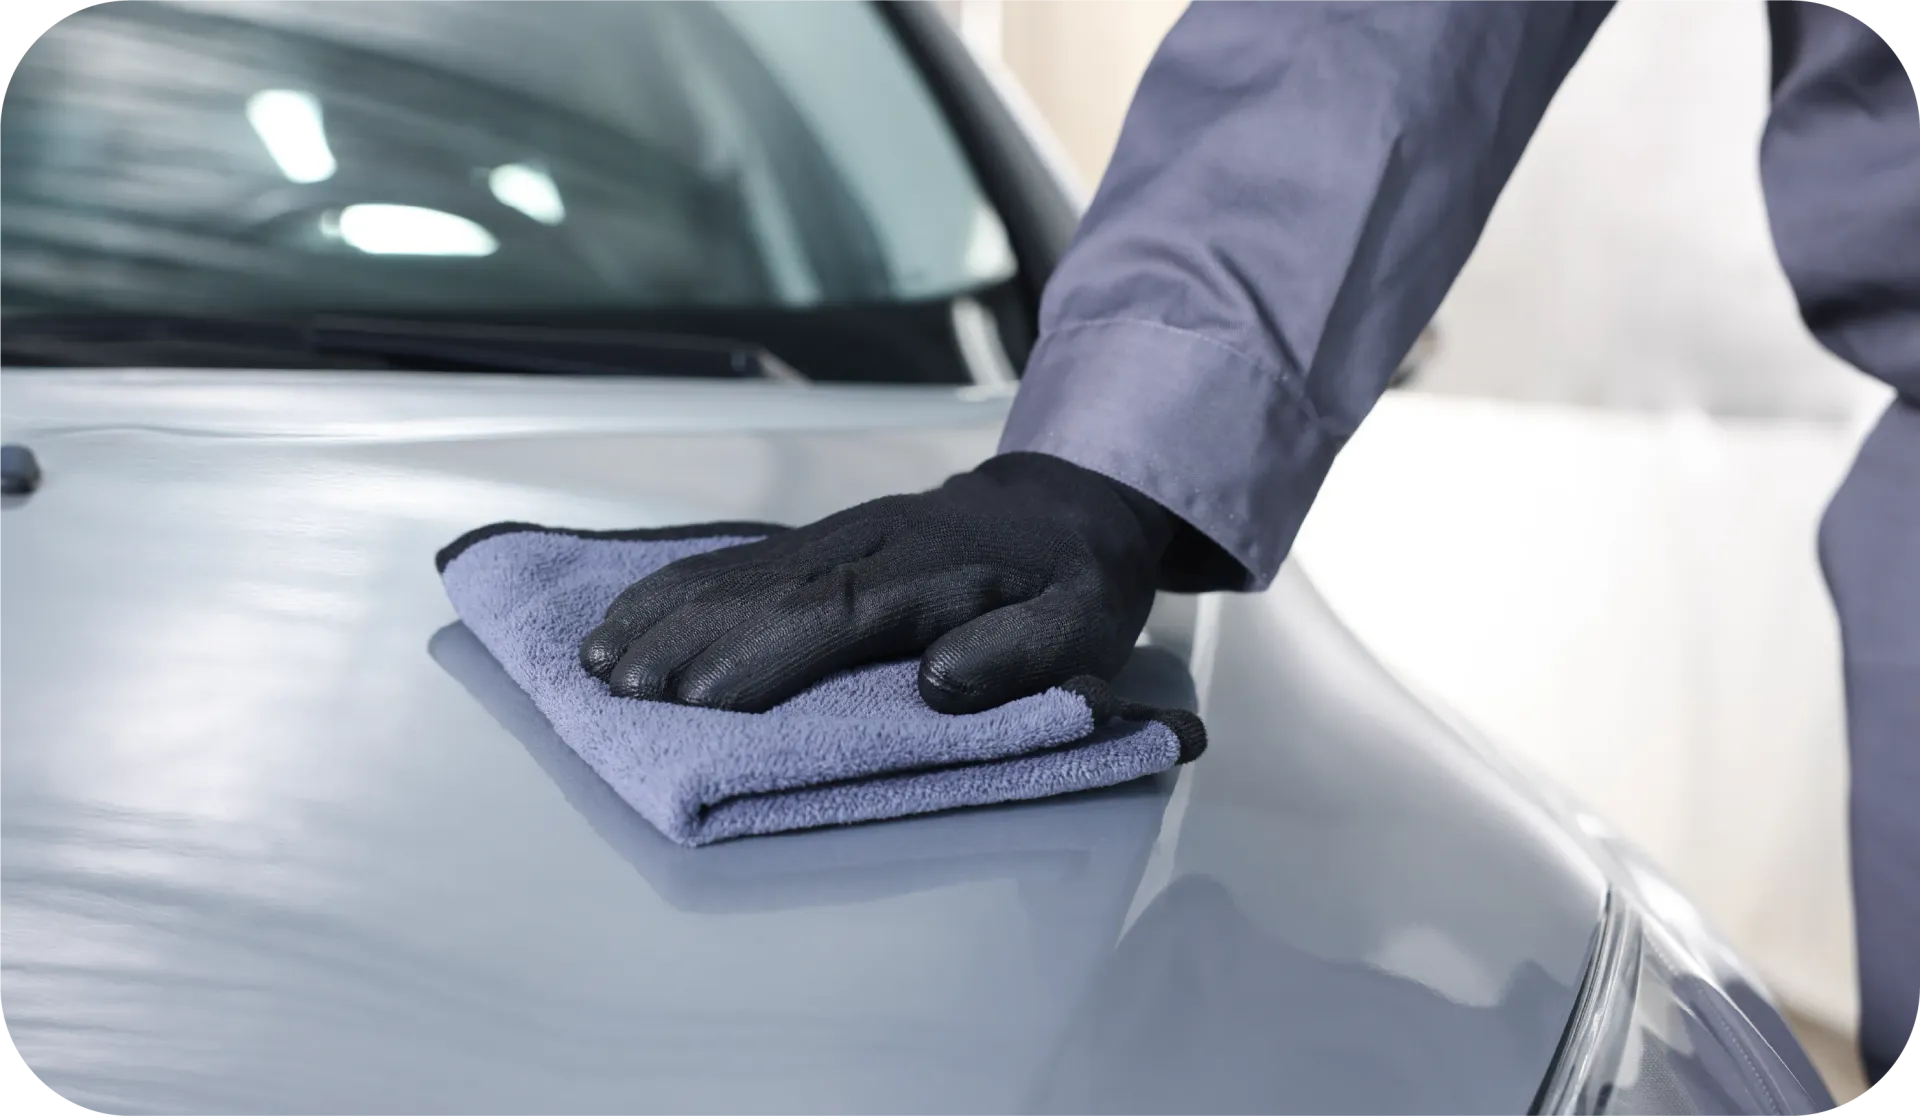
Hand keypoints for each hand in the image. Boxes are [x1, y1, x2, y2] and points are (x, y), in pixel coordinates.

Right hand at [578, 452, 1176, 713]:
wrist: (1069, 501)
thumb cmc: (1073, 581)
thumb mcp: (1081, 624)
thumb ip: (1017, 654)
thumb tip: (938, 682)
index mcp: (932, 571)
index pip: (835, 614)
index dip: (763, 656)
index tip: (699, 699)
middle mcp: (870, 544)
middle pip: (766, 593)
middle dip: (688, 641)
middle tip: (621, 691)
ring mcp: (838, 535)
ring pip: (739, 573)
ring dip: (666, 615)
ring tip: (599, 660)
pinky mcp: (820, 540)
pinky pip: (739, 560)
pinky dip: (678, 586)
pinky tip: (628, 612)